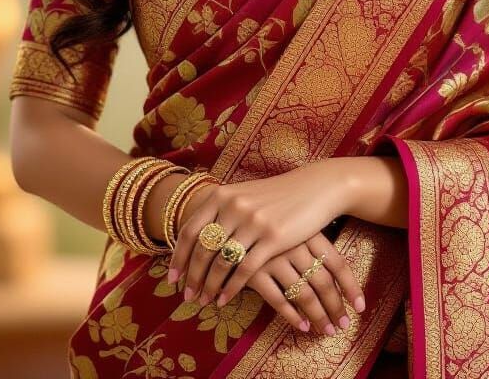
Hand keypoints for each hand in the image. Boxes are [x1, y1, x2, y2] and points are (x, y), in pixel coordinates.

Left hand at [166, 160, 353, 314]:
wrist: (315, 188)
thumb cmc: (279, 195)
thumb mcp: (246, 195)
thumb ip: (223, 211)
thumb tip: (199, 236)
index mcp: (223, 195)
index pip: (190, 230)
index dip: (178, 258)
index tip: (173, 280)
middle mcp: (234, 206)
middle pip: (202, 249)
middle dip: (192, 277)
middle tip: (187, 297)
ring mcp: (253, 222)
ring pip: (221, 262)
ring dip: (209, 286)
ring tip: (204, 301)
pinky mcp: (273, 238)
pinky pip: (245, 270)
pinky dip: (231, 288)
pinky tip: (225, 300)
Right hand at [208, 230, 363, 335]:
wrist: (227, 207)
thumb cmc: (268, 217)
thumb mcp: (294, 222)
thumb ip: (312, 241)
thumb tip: (336, 271)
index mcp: (307, 231)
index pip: (337, 263)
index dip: (351, 287)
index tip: (360, 307)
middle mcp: (294, 244)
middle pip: (322, 282)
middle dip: (335, 307)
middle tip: (342, 325)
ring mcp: (273, 258)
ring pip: (302, 294)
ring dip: (317, 316)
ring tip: (325, 330)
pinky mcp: (253, 271)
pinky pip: (278, 299)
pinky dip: (292, 315)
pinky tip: (302, 326)